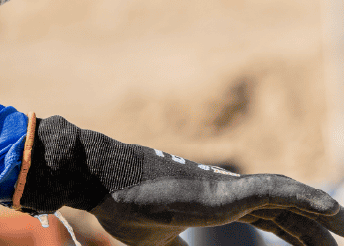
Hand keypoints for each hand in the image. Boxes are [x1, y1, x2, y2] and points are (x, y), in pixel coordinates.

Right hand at [91, 173, 343, 245]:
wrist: (104, 184)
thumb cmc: (126, 207)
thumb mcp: (159, 241)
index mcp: (217, 204)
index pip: (271, 218)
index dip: (297, 233)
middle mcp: (229, 192)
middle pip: (287, 211)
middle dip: (318, 230)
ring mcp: (228, 189)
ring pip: (290, 201)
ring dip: (324, 217)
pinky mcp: (224, 190)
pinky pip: (275, 191)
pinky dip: (307, 197)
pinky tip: (333, 207)